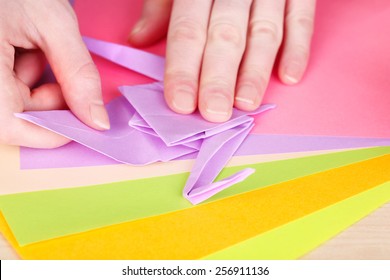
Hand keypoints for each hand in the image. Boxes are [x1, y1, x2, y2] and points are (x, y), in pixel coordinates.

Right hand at [0, 0, 109, 147]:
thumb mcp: (52, 23)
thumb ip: (78, 74)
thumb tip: (97, 120)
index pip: (8, 125)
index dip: (48, 133)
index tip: (81, 124)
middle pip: (13, 114)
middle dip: (48, 99)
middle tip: (63, 71)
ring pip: (11, 100)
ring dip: (36, 82)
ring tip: (35, 44)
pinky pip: (5, 84)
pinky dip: (22, 71)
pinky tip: (24, 46)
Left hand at [129, 0, 315, 121]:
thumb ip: (160, 7)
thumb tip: (138, 39)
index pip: (187, 30)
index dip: (183, 69)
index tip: (181, 104)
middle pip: (226, 35)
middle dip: (219, 77)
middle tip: (215, 113)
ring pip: (264, 31)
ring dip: (256, 71)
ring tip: (247, 103)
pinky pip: (302, 18)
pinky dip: (298, 47)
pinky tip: (289, 77)